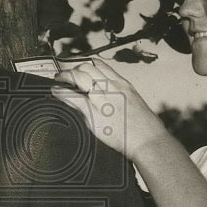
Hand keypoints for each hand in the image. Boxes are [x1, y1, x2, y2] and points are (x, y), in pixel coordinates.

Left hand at [52, 58, 167, 160]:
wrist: (149, 141)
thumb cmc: (146, 127)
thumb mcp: (135, 103)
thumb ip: (120, 97)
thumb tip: (108, 97)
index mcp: (123, 84)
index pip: (101, 66)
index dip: (86, 65)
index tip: (79, 68)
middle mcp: (112, 88)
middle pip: (87, 68)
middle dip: (73, 70)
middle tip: (65, 75)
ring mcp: (102, 99)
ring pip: (79, 77)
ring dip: (65, 77)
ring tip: (59, 80)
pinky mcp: (94, 113)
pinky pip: (73, 98)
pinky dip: (62, 93)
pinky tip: (56, 92)